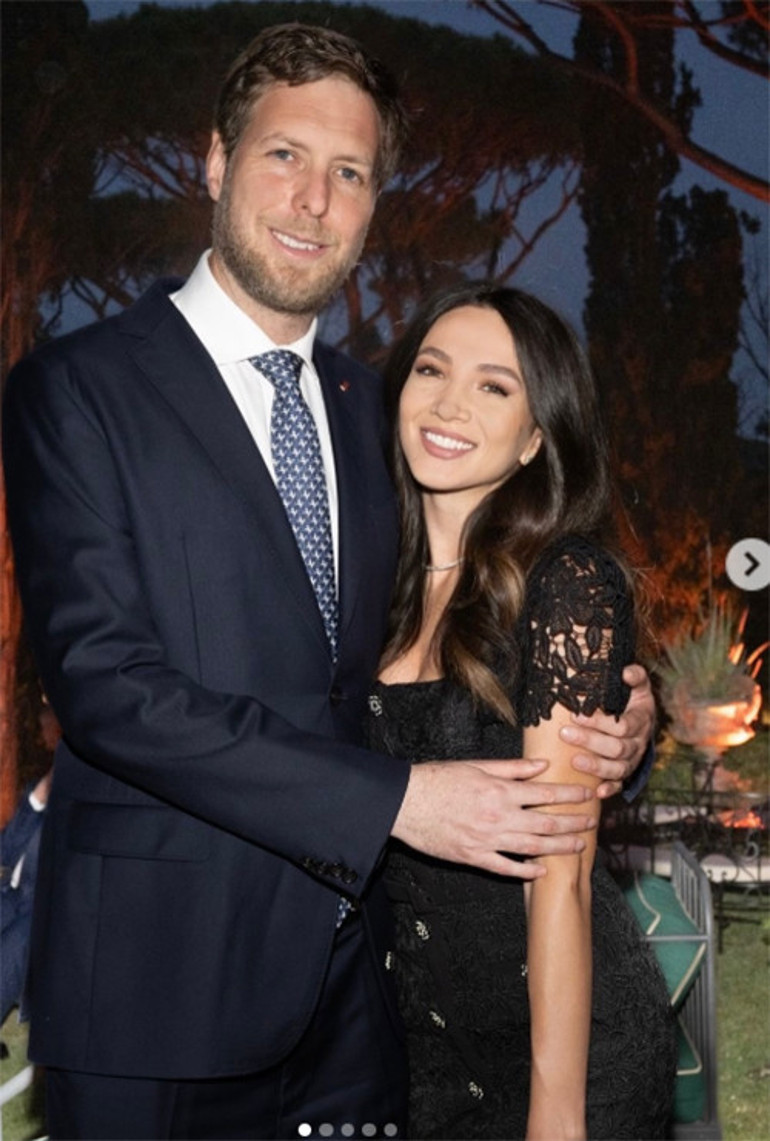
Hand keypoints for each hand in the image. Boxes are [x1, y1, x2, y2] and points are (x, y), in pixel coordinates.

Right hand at [391, 758, 595, 878]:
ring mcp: (487, 840)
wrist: (406, 802)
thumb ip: (512, 768)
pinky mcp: (473, 857)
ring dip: (558, 848)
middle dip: (572, 824)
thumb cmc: (439, 779)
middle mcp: (498, 817)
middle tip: (592, 824)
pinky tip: (541, 871)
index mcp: (500, 791)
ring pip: (532, 848)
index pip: (545, 794)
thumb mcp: (476, 766)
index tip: (588, 795)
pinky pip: (505, 868)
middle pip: (545, 824)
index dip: (570, 796)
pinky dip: (525, 871)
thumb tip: (542, 765)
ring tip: (578, 847)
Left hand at [559, 663, 653, 797]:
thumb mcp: (637, 685)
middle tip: (565, 734)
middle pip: (617, 748)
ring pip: (618, 769)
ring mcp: (632, 760)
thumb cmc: (633, 699)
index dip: (600, 722)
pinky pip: (620, 784)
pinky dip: (610, 789)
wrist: (643, 720)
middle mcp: (638, 743)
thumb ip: (635, 676)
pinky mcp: (626, 772)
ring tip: (574, 761)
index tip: (576, 714)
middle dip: (590, 741)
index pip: (622, 726)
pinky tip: (597, 792)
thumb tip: (626, 672)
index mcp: (641, 720)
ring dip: (596, 767)